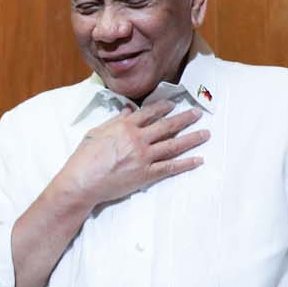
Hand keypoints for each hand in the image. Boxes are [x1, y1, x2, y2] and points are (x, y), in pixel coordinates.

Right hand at [56, 100, 207, 209]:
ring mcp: (143, 157)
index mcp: (125, 127)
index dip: (163, 107)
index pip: (149, 113)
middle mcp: (137, 139)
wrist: (82, 182)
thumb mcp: (96, 132)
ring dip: (191, 138)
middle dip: (184, 119)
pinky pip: (170, 167)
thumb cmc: (84, 158)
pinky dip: (185, 163)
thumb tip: (127, 110)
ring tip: (205, 134)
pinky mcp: (146, 174)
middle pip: (166, 126)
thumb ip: (115, 121)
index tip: (173, 104)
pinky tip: (198, 160)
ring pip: (173, 145)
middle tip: (197, 114)